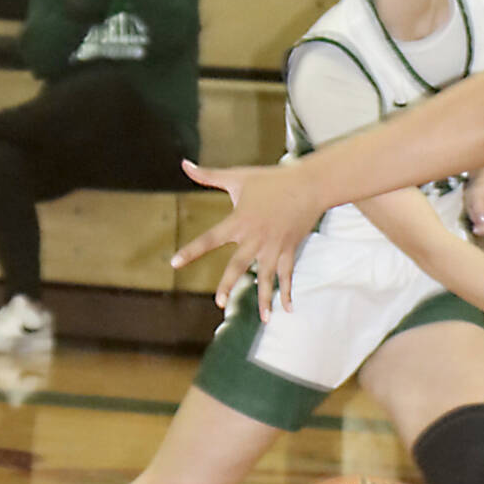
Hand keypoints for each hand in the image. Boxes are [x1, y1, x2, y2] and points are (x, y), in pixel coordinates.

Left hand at [170, 160, 323, 319]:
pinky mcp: (289, 249)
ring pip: (267, 277)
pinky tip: (287, 309)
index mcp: (239, 221)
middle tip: (218, 303)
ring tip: (263, 319)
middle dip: (228, 285)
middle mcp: (255, 238)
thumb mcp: (238, 176)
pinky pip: (288, 274)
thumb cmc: (271, 179)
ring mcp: (274, 246)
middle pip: (239, 265)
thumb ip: (208, 175)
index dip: (192, 251)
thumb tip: (183, 163)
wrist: (309, 184)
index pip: (210, 239)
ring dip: (265, 298)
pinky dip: (288, 292)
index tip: (174, 263)